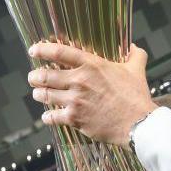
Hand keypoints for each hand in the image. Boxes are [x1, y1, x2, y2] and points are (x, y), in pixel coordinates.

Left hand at [27, 43, 155, 145]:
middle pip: (45, 75)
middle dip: (34, 76)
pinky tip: (48, 116)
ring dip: (39, 94)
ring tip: (38, 94)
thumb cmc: (136, 96)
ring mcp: (75, 100)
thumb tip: (133, 47)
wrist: (137, 123)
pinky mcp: (75, 119)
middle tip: (33, 77)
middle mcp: (79, 80)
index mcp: (92, 65)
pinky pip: (52, 117)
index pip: (60, 52)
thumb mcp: (136, 70)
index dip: (43, 50)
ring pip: (45, 95)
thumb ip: (134, 55)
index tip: (34, 50)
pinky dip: (47, 116)